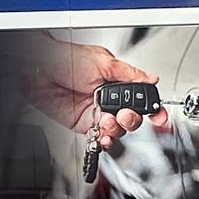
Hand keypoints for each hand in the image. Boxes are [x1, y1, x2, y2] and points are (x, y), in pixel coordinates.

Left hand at [32, 40, 168, 149]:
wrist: (38, 68)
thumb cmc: (65, 57)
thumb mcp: (103, 61)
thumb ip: (130, 74)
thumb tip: (151, 79)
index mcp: (116, 81)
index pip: (140, 98)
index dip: (152, 109)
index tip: (159, 117)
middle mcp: (107, 98)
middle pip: (131, 118)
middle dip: (132, 119)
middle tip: (124, 114)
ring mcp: (96, 112)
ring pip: (117, 130)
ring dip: (116, 129)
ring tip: (108, 121)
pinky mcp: (83, 124)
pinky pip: (99, 137)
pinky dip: (104, 140)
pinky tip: (103, 136)